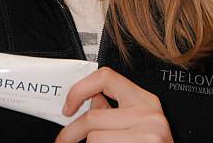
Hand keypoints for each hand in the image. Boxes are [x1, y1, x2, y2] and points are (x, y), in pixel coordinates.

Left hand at [54, 66, 173, 142]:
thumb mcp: (139, 123)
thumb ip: (114, 110)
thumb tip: (90, 101)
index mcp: (146, 101)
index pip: (106, 77)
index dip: (80, 89)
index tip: (68, 106)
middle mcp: (149, 115)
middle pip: (93, 117)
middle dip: (71, 133)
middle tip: (63, 141)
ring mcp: (147, 135)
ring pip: (94, 139)